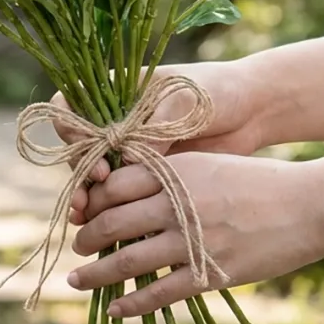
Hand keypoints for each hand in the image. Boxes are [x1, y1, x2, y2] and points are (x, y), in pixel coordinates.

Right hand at [57, 61, 271, 224]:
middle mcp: (117, 120)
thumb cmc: (216, 92)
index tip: (92, 152)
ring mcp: (132, 148)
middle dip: (79, 174)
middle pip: (79, 148)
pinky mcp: (150, 174)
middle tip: (92, 194)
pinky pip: (123, 195)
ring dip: (88, 198)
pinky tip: (106, 231)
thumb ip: (153, 130)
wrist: (253, 110)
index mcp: (117, 92)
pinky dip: (113, 212)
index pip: (70, 107)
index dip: (71, 131)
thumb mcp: (181, 103)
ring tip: (85, 221)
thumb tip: (127, 162)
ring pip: (96, 176)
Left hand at [66, 151, 323, 316]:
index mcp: (175, 169)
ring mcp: (194, 239)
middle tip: (77, 246)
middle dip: (87, 237)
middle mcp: (178, 202)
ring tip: (77, 280)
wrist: (309, 205)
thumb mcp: (209, 165)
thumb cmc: (259, 180)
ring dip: (97, 273)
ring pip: (129, 259)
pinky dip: (132, 303)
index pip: (114, 184)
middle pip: (113, 220)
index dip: (92, 200)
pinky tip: (115, 310)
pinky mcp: (212, 272)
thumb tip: (130, 192)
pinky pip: (161, 291)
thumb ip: (170, 175)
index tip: (83, 212)